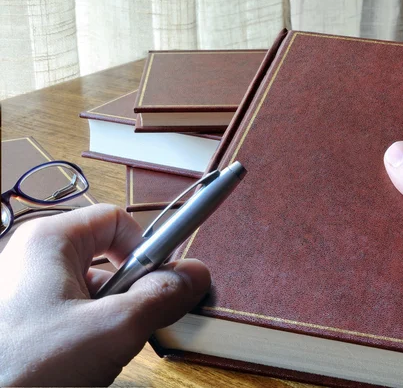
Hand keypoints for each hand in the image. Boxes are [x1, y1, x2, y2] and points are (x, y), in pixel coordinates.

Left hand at [0, 204, 210, 385]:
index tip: (161, 284)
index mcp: (50, 241)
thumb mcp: (112, 329)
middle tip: (132, 325)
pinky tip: (83, 363)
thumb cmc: (22, 367)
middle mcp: (35, 259)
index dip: (146, 249)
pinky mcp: (24, 323)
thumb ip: (162, 296)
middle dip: (130, 293)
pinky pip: (74, 316)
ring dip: (111, 319)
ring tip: (101, 352)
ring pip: (93, 292)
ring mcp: (26, 293)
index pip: (118, 220)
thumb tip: (196, 274)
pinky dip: (90, 336)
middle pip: (108, 258)